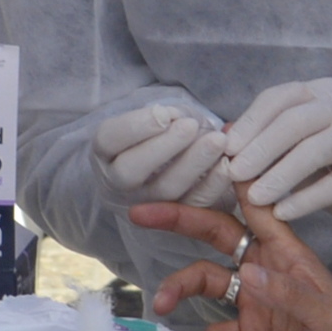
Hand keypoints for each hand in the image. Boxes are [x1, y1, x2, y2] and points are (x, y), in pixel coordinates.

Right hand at [97, 96, 234, 211]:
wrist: (159, 166)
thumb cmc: (155, 132)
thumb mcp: (150, 118)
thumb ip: (161, 116)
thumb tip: (176, 118)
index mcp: (105, 151)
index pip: (109, 139)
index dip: (135, 127)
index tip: (164, 114)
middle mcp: (118, 182)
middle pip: (132, 170)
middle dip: (163, 147)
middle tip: (191, 126)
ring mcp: (145, 203)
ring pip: (165, 190)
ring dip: (192, 165)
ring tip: (217, 141)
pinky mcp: (175, 216)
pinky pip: (192, 205)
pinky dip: (211, 185)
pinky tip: (226, 165)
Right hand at [142, 195, 331, 330]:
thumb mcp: (326, 316)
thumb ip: (287, 294)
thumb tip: (245, 273)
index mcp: (287, 253)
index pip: (254, 207)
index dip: (232, 178)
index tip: (204, 149)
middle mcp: (265, 269)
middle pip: (214, 236)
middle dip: (179, 222)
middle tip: (140, 212)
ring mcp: (255, 300)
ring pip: (206, 281)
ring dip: (181, 289)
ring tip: (162, 306)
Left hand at [226, 77, 331, 240]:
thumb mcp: (300, 144)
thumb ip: (267, 138)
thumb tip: (223, 137)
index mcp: (324, 91)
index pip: (281, 97)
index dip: (251, 121)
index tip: (227, 148)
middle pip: (297, 120)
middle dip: (262, 147)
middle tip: (234, 173)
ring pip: (316, 150)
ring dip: (281, 174)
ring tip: (255, 197)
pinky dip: (305, 199)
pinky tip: (283, 212)